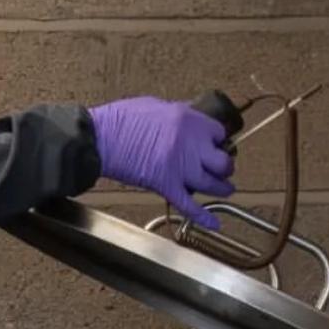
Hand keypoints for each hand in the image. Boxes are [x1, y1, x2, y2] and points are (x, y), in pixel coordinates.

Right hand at [88, 97, 233, 230]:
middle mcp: (191, 145)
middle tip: (222, 169)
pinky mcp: (166, 186)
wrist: (102, 138)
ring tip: (226, 190)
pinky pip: (189, 206)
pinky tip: (214, 223)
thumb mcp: (157, 106)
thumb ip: (178, 114)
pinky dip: (203, 217)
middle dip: (225, 166)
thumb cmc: (122, 120)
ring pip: (213, 184)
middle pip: (222, 161)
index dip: (217, 140)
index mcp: (189, 121)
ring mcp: (180, 168)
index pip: (218, 133)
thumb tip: (187, 120)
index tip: (214, 144)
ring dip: (222, 188)